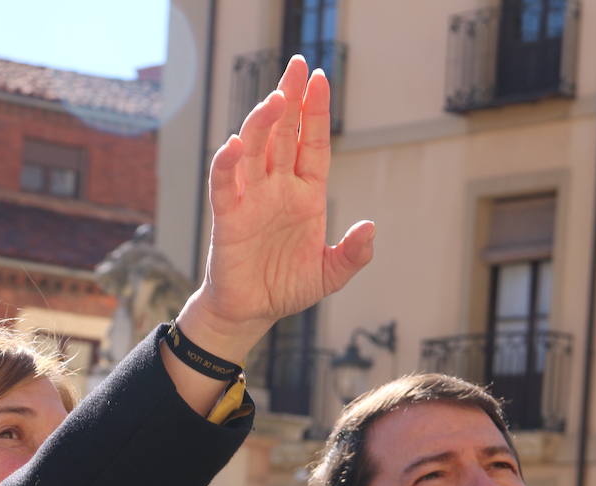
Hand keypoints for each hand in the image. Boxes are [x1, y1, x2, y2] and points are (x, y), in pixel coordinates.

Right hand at [177, 56, 374, 364]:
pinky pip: (225, 184)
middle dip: (290, 98)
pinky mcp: (228, 217)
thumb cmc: (288, 287)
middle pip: (284, 134)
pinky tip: (235, 145)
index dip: (316, 112)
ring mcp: (252, 198)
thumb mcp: (332, 274)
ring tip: (276, 99)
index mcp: (306, 194)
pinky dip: (228, 164)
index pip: (313, 144)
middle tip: (297, 64)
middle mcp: (278, 188)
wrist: (253, 312)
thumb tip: (370, 227)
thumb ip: (353, 253)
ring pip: (255, 150)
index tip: (321, 79)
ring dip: (263, 123)